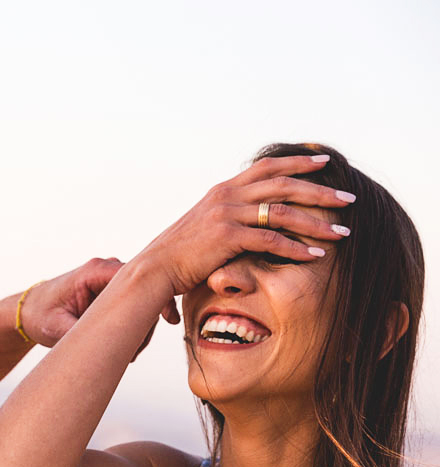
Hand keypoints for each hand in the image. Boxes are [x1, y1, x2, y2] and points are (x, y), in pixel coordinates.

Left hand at [20, 258, 179, 348]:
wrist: (29, 311)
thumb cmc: (40, 316)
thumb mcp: (57, 329)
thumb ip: (83, 332)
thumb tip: (109, 344)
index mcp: (94, 271)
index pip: (139, 277)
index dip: (158, 297)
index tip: (169, 320)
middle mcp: (106, 269)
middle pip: (146, 287)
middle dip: (149, 318)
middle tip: (137, 350)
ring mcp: (111, 278)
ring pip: (144, 297)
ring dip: (143, 325)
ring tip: (128, 353)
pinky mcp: (113, 289)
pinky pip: (137, 302)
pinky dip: (138, 322)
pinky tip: (128, 344)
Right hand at [135, 154, 354, 296]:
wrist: (154, 268)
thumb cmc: (179, 254)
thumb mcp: (203, 225)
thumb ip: (226, 217)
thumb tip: (244, 222)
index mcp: (223, 190)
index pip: (267, 167)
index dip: (298, 162)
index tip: (325, 163)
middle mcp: (226, 196)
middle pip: (283, 184)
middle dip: (320, 190)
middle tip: (348, 198)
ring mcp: (226, 214)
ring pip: (282, 211)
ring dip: (317, 221)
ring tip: (342, 232)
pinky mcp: (226, 237)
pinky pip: (270, 240)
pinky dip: (296, 248)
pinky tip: (315, 255)